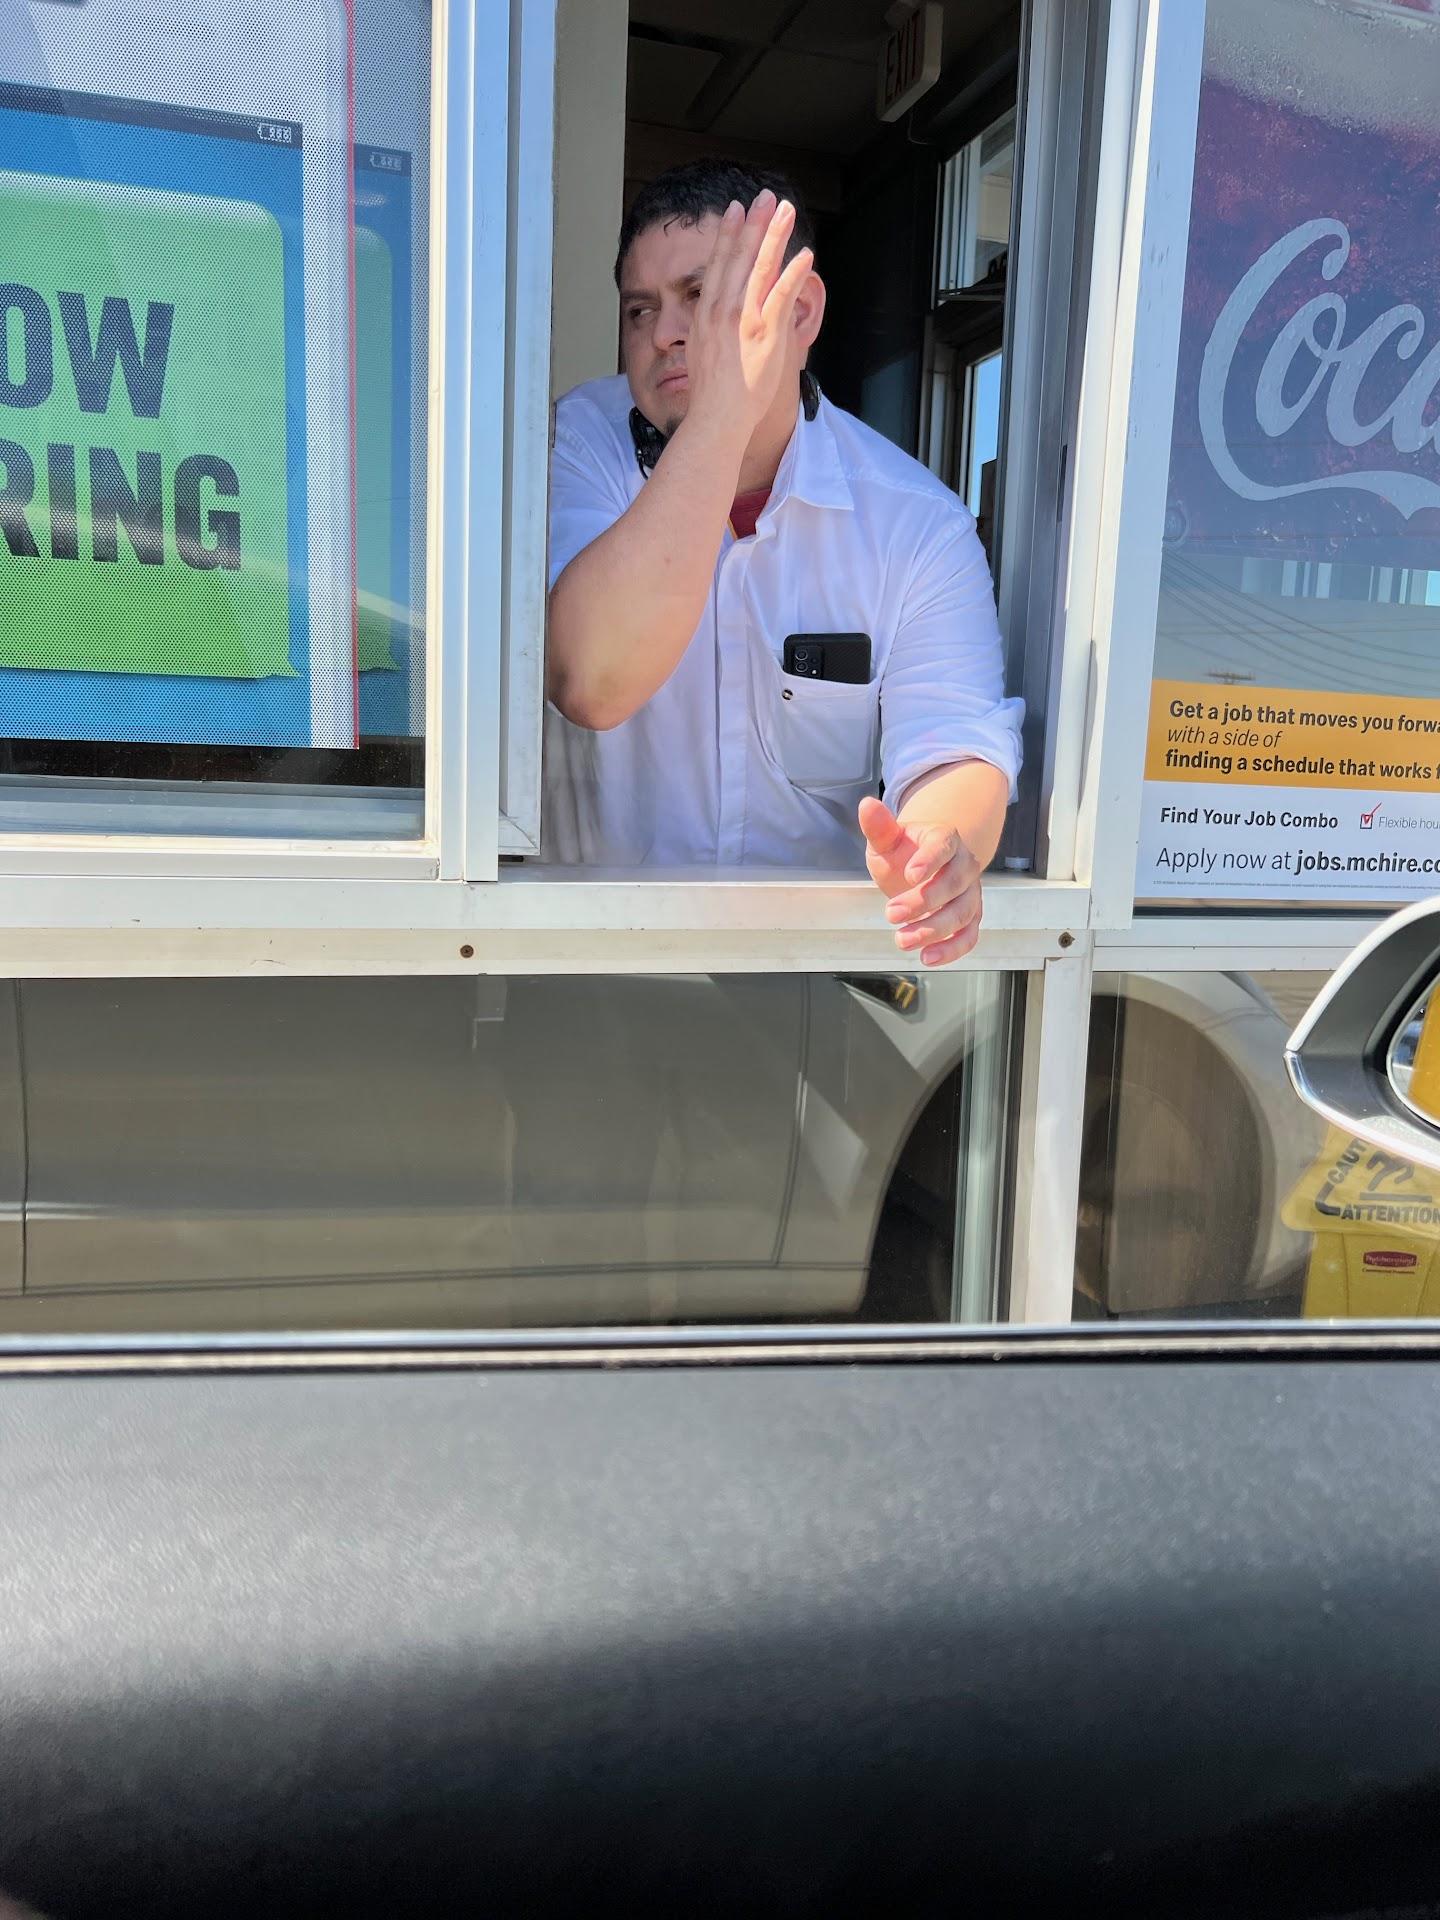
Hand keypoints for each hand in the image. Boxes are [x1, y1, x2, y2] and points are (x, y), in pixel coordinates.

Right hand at [686, 191, 813, 440]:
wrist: (714, 419)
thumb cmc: (711, 398)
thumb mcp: (702, 353)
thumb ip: (711, 331)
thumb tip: (717, 323)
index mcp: (706, 314)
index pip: (719, 264)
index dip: (728, 233)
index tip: (736, 209)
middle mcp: (722, 310)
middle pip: (739, 256)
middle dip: (753, 223)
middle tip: (765, 196)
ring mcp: (743, 320)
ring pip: (759, 267)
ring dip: (774, 235)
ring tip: (785, 209)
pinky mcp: (765, 334)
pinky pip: (781, 297)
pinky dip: (793, 274)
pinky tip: (805, 254)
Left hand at [859, 796, 983, 967]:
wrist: (920, 869)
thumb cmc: (903, 852)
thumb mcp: (887, 840)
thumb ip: (879, 826)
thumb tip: (866, 804)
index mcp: (945, 839)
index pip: (943, 846)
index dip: (929, 860)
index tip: (909, 874)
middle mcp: (963, 865)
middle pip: (953, 884)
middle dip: (923, 902)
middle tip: (890, 913)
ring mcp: (970, 892)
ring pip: (962, 912)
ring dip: (934, 930)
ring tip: (902, 941)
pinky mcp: (970, 917)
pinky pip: (969, 935)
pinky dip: (953, 949)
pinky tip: (928, 957)